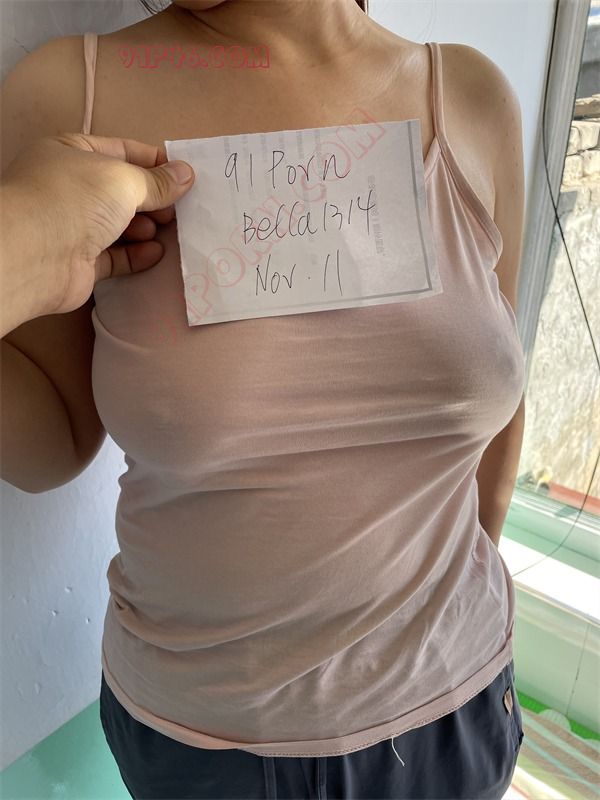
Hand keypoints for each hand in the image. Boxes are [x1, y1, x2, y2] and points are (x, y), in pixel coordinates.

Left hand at [1, 133, 194, 317]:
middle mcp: (71, 187)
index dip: (154, 162)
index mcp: (71, 153)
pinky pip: (116, 256)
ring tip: (166, 230)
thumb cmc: (74, 200)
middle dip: (154, 199)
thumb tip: (187, 174)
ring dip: (147, 227)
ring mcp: (74, 226)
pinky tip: (156, 253)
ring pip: (120, 225)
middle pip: (123, 191)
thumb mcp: (123, 179)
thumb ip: (157, 181)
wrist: (35, 255)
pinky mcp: (81, 261)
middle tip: (179, 208)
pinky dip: (137, 254)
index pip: (121, 151)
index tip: (184, 176)